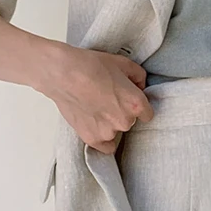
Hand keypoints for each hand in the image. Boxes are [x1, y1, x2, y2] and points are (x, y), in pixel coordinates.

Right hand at [37, 44, 154, 153]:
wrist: (63, 74)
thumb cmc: (91, 66)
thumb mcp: (122, 63)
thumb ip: (138, 77)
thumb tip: (140, 86)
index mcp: (135, 104)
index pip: (147, 114)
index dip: (137, 106)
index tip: (127, 102)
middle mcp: (125, 121)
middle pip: (130, 122)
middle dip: (121, 112)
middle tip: (106, 99)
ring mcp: (108, 132)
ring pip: (116, 131)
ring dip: (109, 123)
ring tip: (94, 108)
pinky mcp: (91, 139)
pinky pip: (105, 147)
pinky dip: (102, 138)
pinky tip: (95, 125)